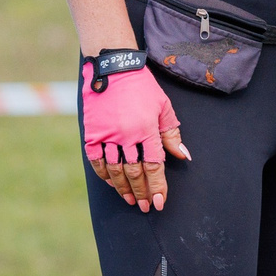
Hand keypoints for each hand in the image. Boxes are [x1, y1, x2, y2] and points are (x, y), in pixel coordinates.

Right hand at [81, 65, 189, 211]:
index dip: (157, 187)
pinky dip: (104, 174)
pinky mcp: (92, 133)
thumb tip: (183, 157)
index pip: (154, 166)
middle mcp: (127, 135)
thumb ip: (172, 134)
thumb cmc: (142, 88)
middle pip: (135, 172)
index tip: (159, 203)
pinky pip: (96, 160)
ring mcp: (107, 135)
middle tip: (145, 206)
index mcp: (147, 130)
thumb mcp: (164, 107)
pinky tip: (112, 183)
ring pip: (115, 170)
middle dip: (141, 192)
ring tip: (131, 200)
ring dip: (123, 188)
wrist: (114, 68)